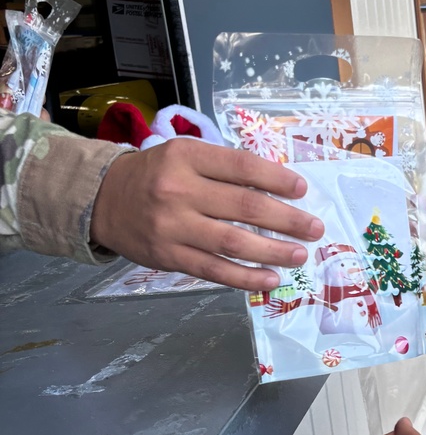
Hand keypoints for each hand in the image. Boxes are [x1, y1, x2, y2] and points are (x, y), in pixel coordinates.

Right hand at [90, 138, 324, 291]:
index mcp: (187, 157)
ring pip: (234, 243)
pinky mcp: (169, 257)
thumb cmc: (155, 175)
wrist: (103, 200)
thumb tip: (278, 187)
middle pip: (245, 207)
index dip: (277, 179)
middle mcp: (179, 191)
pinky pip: (215, 271)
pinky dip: (246, 278)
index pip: (242, 167)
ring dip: (273, 252)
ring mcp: (173, 227)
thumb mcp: (184, 155)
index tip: (302, 190)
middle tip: (314, 228)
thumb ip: (224, 168)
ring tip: (300, 255)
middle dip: (287, 219)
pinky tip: (270, 279)